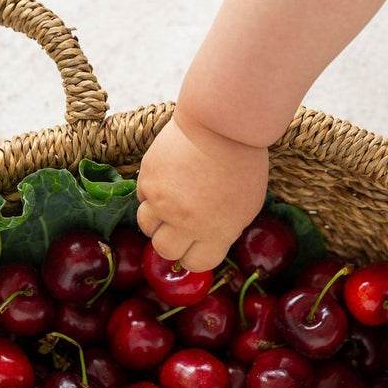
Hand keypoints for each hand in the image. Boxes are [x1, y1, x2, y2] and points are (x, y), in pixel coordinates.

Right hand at [136, 111, 268, 271]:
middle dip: (171, 242)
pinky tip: (166, 181)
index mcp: (215, 233)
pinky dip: (151, 194)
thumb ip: (224, 230)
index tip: (193, 247)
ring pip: (146, 226)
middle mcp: (186, 223)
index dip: (193, 257)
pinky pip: (142, 198)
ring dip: (156, 220)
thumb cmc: (241, 164)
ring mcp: (164, 201)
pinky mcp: (148, 179)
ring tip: (168, 205)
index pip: (195, 264)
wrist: (222, 124)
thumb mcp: (246, 207)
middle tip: (177, 228)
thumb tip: (206, 243)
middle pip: (165, 250)